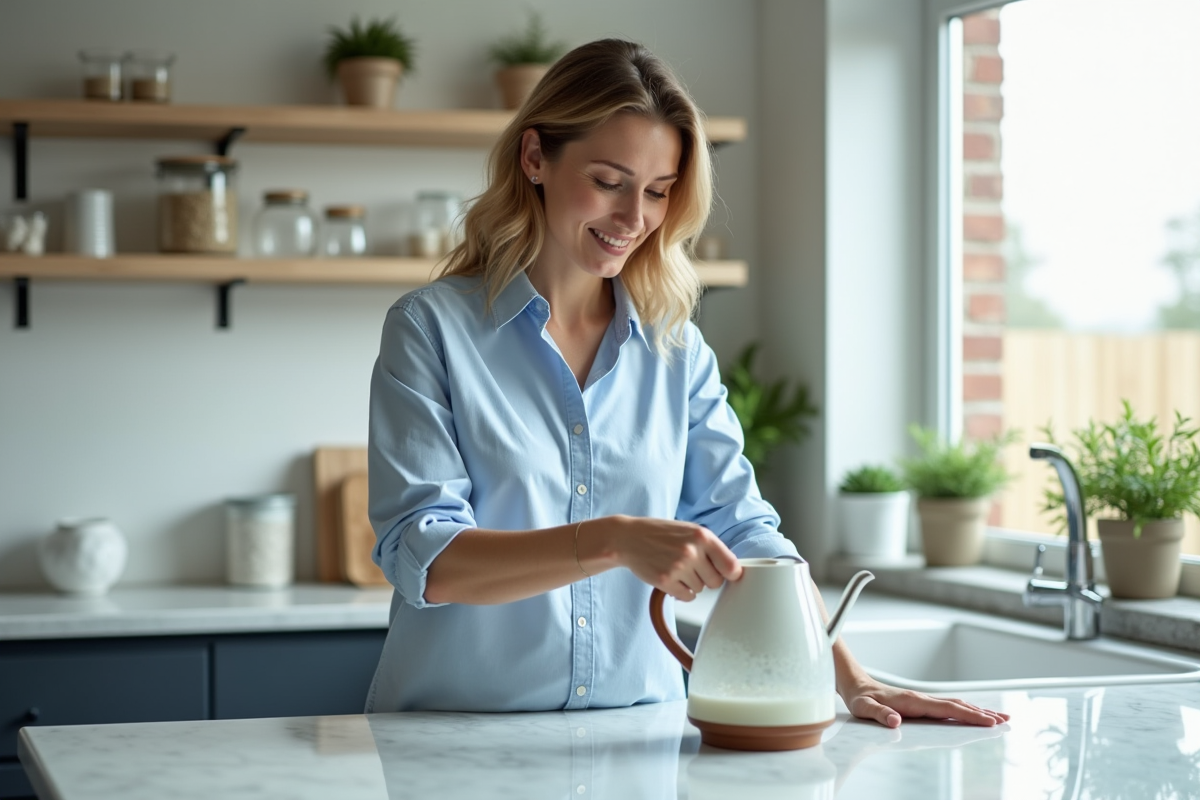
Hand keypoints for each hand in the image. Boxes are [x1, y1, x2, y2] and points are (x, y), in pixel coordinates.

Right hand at [607, 515, 741, 600]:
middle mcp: (692, 551)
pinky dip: (681, 592)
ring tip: (677, 568)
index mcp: (702, 536)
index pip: (731, 565)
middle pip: (716, 582)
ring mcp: (678, 567)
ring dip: (691, 584)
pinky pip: (686, 597)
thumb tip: (732, 570)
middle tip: (693, 569)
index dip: (731, 573)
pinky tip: (672, 579)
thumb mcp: (688, 530)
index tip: (728, 575)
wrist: (628, 538)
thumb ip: (709, 546)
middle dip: (707, 579)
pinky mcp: (665, 581)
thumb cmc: (659, 533)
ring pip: (700, 590)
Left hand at [840, 676, 1009, 727]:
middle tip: (1004, 721)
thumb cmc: (861, 699)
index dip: (968, 715)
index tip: (988, 721)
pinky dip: (965, 709)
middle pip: (957, 705)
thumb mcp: (864, 709)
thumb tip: (896, 721)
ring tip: (999, 717)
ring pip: (956, 704)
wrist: (857, 685)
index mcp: (912, 701)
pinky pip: (948, 706)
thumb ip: (879, 715)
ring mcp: (923, 699)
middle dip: (981, 713)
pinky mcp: (922, 702)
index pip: (946, 709)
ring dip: (978, 710)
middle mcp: (921, 698)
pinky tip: (973, 713)